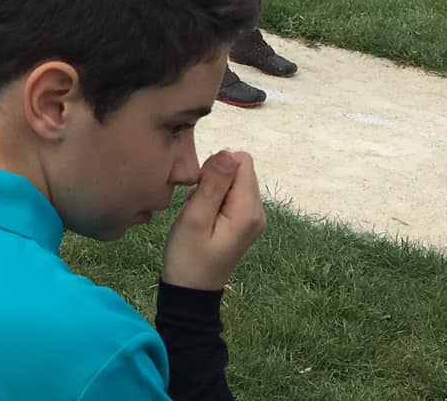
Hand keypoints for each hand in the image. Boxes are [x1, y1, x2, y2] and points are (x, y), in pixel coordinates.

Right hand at [161, 149, 265, 291]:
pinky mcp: (245, 222)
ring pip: (234, 180)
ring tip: (199, 213)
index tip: (200, 189)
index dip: (216, 167)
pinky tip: (203, 217)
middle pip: (240, 169)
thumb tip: (229, 153)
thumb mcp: (194, 219)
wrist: (191, 293)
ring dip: (213, 188)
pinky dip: (216, 199)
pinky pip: (232, 194)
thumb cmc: (188, 257)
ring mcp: (253, 218)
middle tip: (197, 204)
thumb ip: (213, 184)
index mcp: (248, 210)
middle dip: (215, 177)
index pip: (241, 161)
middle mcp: (258, 211)